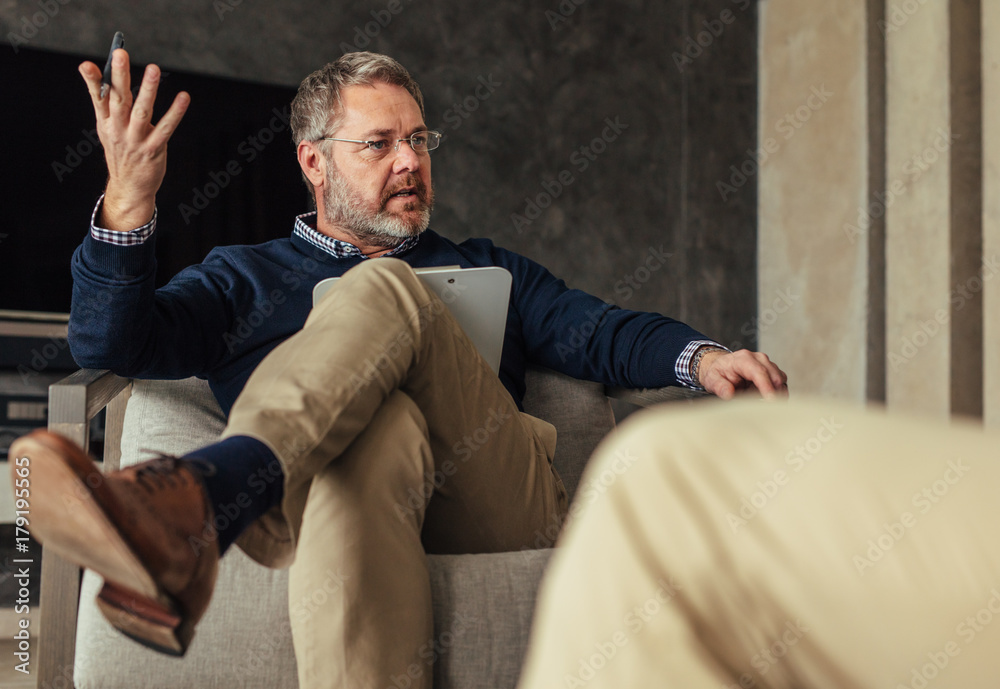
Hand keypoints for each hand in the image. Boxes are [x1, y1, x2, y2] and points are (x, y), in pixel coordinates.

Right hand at [78, 48, 189, 230]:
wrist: (130, 187)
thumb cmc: (122, 152)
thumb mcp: (108, 129)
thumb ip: (109, 104)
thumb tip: (109, 75)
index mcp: (105, 122)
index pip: (97, 98)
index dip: (92, 81)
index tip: (86, 64)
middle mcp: (118, 130)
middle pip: (119, 99)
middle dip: (119, 76)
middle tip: (120, 54)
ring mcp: (135, 140)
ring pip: (142, 111)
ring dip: (148, 90)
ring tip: (153, 69)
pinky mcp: (153, 150)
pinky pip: (166, 129)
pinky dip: (175, 113)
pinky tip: (183, 98)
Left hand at [697, 349, 787, 399]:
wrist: (723, 367)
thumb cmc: (719, 373)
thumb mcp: (712, 380)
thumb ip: (720, 387)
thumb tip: (728, 394)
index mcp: (743, 359)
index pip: (759, 372)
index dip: (767, 387)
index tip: (771, 400)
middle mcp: (759, 359)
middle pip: (775, 377)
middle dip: (772, 394)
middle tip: (761, 407)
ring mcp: (768, 364)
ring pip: (780, 381)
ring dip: (773, 394)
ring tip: (755, 398)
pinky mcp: (773, 371)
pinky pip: (781, 384)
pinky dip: (775, 393)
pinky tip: (762, 396)